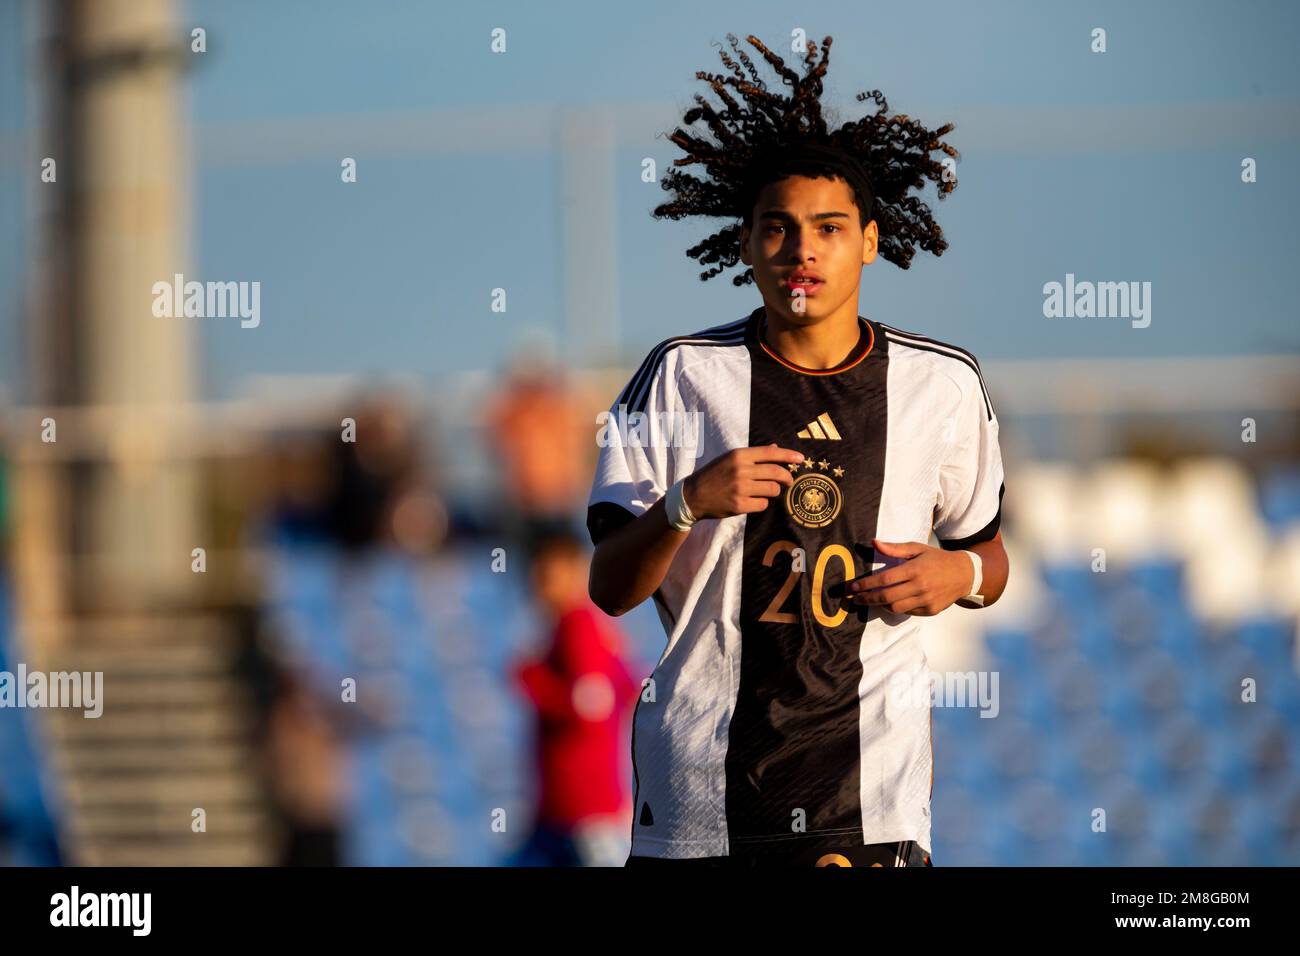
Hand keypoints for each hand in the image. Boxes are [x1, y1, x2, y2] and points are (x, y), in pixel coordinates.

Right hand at [682, 444, 803, 519]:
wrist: (692, 496)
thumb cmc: (713, 475)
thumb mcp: (729, 459)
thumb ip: (753, 455)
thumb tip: (776, 448)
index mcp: (739, 455)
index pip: (771, 453)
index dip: (789, 455)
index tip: (801, 459)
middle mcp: (741, 470)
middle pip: (776, 472)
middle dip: (787, 477)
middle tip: (789, 481)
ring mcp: (740, 488)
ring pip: (772, 489)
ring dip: (773, 491)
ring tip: (765, 491)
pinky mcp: (739, 505)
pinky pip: (763, 504)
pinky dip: (762, 503)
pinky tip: (753, 501)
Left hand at [845, 538, 975, 615]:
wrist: (964, 574)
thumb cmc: (937, 558)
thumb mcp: (917, 548)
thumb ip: (895, 548)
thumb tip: (873, 542)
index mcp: (915, 569)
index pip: (884, 579)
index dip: (866, 585)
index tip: (852, 587)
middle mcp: (920, 586)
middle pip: (886, 596)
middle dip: (867, 599)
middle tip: (854, 599)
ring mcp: (926, 600)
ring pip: (895, 607)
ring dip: (880, 605)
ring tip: (870, 600)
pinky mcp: (930, 610)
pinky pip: (908, 612)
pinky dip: (897, 607)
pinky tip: (891, 602)